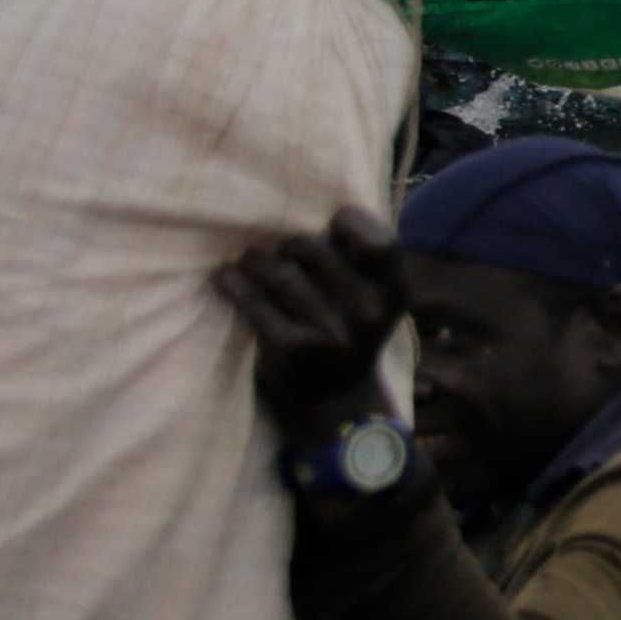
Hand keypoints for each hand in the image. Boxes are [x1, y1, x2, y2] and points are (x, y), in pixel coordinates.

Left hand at [217, 212, 408, 439]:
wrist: (334, 403)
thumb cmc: (348, 335)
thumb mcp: (372, 299)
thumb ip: (359, 261)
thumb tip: (323, 216)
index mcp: (396, 294)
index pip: (378, 241)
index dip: (351, 224)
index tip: (329, 225)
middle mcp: (369, 312)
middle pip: (315, 250)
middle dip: (289, 246)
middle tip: (273, 251)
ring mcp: (333, 332)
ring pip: (281, 273)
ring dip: (255, 262)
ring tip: (246, 261)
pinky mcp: (294, 348)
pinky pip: (255, 303)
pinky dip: (235, 285)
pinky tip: (224, 279)